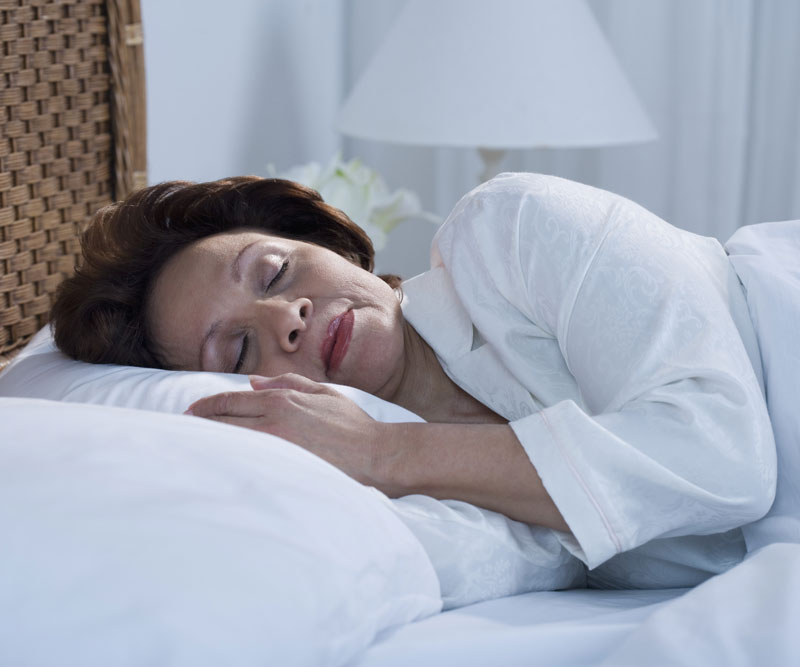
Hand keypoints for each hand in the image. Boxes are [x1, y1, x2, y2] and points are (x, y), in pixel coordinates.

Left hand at [185, 373, 389, 487]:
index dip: (207, 407)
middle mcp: (272, 420)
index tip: (191, 413)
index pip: (231, 401)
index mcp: (281, 399)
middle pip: (223, 421)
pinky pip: (244, 464)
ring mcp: (274, 446)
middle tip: (181, 430)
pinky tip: (215, 467)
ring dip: (209, 444)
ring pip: (229, 442)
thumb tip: (254, 382)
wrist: (375, 456)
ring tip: (191, 449)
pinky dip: (227, 462)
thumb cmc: (352, 425)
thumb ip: (287, 383)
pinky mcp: (280, 469)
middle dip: (199, 424)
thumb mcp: (322, 393)